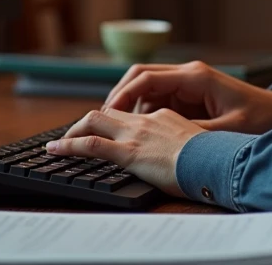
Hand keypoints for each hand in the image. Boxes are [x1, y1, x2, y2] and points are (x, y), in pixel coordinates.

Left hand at [46, 107, 202, 195]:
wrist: (215, 161)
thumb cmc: (215, 157)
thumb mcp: (201, 143)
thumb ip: (186, 143)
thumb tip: (186, 154)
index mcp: (165, 116)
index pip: (135, 114)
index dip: (118, 121)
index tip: (110, 131)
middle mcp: (146, 120)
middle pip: (110, 110)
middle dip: (89, 120)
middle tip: (76, 132)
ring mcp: (135, 134)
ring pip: (94, 121)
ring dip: (74, 130)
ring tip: (60, 142)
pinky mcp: (127, 152)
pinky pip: (90, 145)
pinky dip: (68, 145)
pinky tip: (56, 150)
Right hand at [103, 60, 271, 134]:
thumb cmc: (259, 119)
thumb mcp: (225, 131)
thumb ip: (194, 134)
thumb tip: (164, 142)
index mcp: (194, 77)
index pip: (146, 77)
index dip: (122, 93)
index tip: (106, 112)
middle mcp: (188, 75)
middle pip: (140, 76)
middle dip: (119, 96)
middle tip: (103, 120)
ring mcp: (188, 84)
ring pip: (147, 89)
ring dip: (132, 107)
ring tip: (118, 131)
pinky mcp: (191, 95)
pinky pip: (160, 99)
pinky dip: (147, 113)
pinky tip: (142, 132)